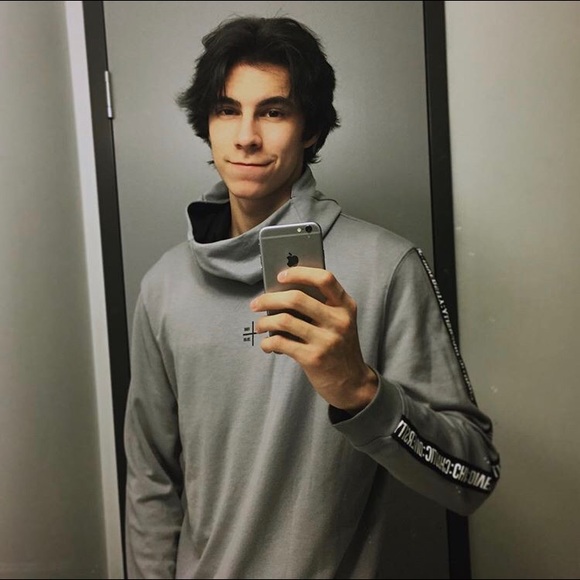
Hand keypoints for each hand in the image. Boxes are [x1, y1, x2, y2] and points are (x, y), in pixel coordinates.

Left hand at [250, 266, 377, 412]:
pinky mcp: (314, 358)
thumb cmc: (339, 348)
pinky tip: (267, 344)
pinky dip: (268, 342)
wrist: (352, 383)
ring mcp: (327, 340)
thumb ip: (320, 306)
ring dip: (264, 322)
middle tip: (256, 304)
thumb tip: (281, 292)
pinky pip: (281, 342)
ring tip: (259, 325)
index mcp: (345, 306)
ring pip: (284, 320)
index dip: (299, 273)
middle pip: (296, 298)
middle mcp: (338, 320)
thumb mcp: (339, 322)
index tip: (280, 276)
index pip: (324, 279)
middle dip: (269, 299)